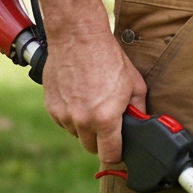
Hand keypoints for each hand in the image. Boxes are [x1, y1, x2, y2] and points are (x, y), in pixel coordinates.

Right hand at [45, 24, 146, 166]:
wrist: (78, 37)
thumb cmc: (108, 58)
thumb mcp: (134, 84)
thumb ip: (138, 110)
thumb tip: (141, 125)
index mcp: (105, 119)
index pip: (110, 155)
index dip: (117, 156)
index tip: (119, 153)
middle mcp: (82, 121)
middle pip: (91, 147)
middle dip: (100, 139)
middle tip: (107, 120)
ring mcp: (64, 115)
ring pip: (76, 134)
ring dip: (84, 126)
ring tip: (92, 102)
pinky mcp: (51, 107)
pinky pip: (63, 121)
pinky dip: (71, 115)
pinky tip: (79, 96)